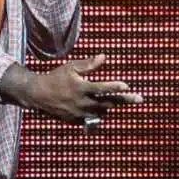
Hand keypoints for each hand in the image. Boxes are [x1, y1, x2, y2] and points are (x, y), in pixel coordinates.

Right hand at [1, 54, 143, 125]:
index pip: (102, 88)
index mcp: (81, 88)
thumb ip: (89, 64)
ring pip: (102, 112)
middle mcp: (82, 102)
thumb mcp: (71, 67)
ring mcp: (79, 113)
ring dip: (111, 105)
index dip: (115, 87)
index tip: (127, 86)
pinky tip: (102, 107)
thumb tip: (104, 57)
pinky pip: (93, 118)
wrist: (39, 95)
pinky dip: (99, 113)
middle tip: (140, 98)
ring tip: (120, 99)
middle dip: (125, 100)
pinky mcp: (76, 121)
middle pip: (109, 103)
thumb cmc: (56, 77)